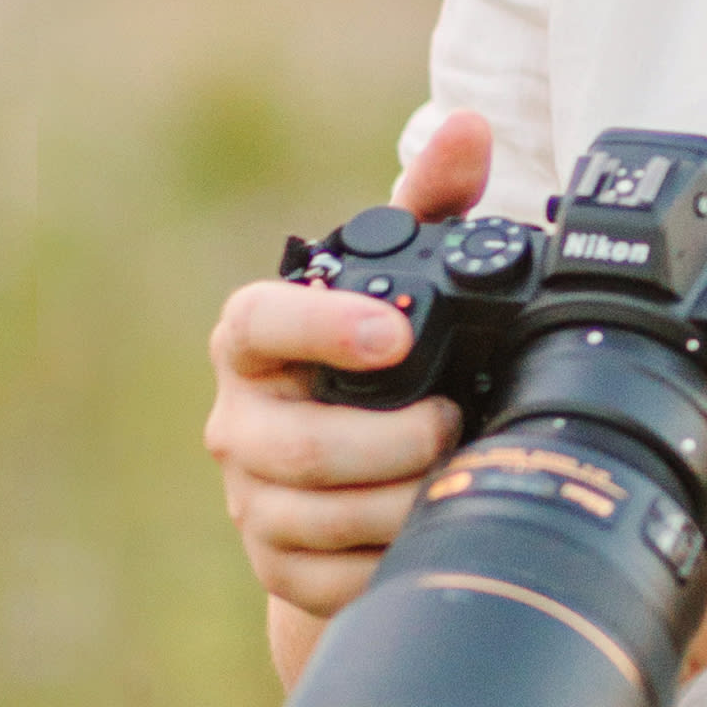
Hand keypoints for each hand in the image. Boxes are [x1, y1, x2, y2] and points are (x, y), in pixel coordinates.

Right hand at [203, 110, 493, 660]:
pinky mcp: (273, 562)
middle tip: (456, 419)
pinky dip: (381, 558)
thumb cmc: (383, 349)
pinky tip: (425, 530)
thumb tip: (467, 128)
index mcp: (256, 337)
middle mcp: (239, 419)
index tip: (396, 336)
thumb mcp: (405, 274)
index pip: (259, 323)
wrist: (362, 466)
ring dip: (396, 500)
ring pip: (310, 517)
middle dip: (390, 440)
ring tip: (452, 472)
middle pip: (297, 446)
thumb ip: (431, 200)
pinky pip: (320, 578)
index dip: (321, 327)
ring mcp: (249, 497)